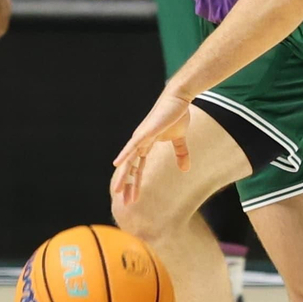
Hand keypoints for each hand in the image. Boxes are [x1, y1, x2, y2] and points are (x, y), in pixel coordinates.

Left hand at [111, 89, 192, 204]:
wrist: (179, 99)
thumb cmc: (177, 115)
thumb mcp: (180, 139)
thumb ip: (181, 154)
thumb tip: (185, 169)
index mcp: (147, 145)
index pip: (139, 168)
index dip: (136, 183)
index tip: (133, 198)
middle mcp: (140, 143)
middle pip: (132, 168)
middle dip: (129, 185)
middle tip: (126, 202)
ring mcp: (141, 137)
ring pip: (129, 160)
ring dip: (124, 176)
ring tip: (117, 190)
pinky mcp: (146, 132)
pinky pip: (133, 146)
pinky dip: (125, 155)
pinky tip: (117, 164)